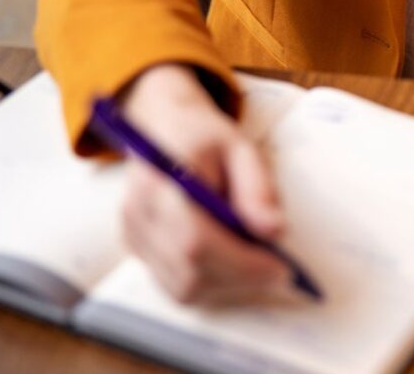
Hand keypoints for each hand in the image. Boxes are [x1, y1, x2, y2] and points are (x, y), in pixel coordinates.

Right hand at [117, 64, 288, 303]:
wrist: (162, 126)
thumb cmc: (204, 137)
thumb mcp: (242, 148)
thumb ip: (258, 188)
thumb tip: (274, 231)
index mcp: (165, 179)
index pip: (197, 242)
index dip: (242, 264)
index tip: (280, 268)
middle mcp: (140, 211)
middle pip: (190, 273)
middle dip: (241, 279)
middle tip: (277, 269)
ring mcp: (133, 233)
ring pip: (181, 287)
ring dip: (226, 285)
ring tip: (253, 260)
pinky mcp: (135, 247)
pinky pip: (173, 283)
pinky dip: (207, 281)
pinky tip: (228, 258)